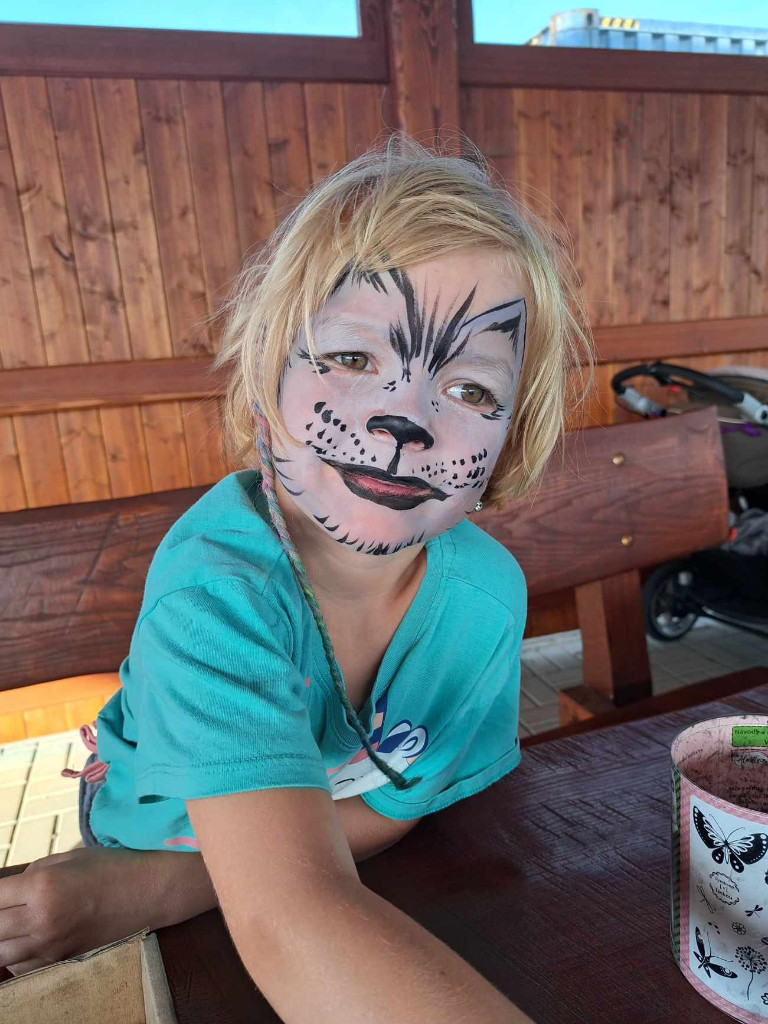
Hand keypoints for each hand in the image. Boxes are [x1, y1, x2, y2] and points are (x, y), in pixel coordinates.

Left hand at [0, 847, 158, 976]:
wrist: (150, 892)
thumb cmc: (112, 867)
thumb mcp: (68, 859)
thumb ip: (31, 875)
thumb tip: (7, 892)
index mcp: (42, 887)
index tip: (1, 894)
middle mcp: (42, 921)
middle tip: (7, 908)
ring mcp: (52, 946)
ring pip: (1, 955)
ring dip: (3, 939)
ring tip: (12, 925)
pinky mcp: (62, 962)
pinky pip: (21, 967)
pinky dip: (15, 956)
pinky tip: (25, 940)